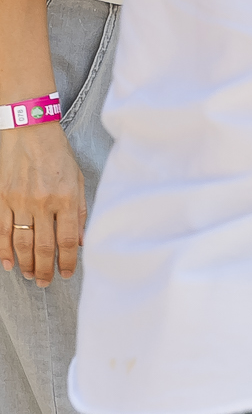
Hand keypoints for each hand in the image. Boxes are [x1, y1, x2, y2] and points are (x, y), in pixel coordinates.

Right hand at [0, 122, 83, 284]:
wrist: (29, 131)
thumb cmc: (58, 154)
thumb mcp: (79, 178)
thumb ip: (80, 210)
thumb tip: (81, 240)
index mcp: (67, 197)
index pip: (68, 240)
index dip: (67, 261)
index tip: (67, 274)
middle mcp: (43, 202)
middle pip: (43, 246)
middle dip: (46, 269)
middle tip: (46, 282)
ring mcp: (20, 202)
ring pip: (21, 242)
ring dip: (26, 264)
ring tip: (32, 276)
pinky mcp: (2, 199)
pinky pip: (1, 231)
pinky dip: (4, 250)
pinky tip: (9, 263)